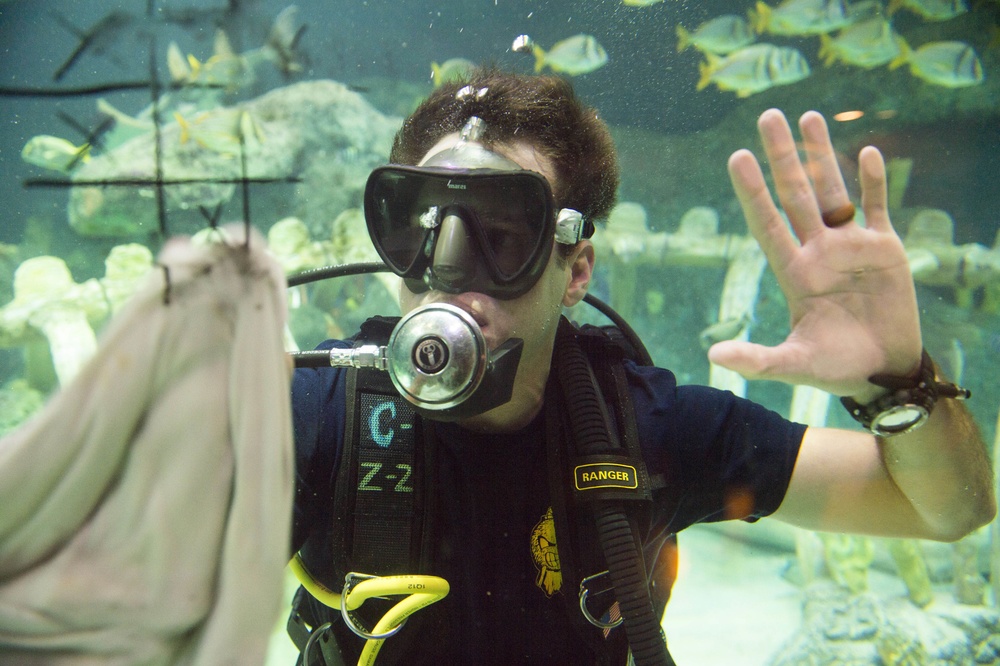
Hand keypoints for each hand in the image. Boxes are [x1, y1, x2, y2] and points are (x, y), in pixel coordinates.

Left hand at [708, 109, 921, 400]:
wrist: (883, 373)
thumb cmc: (835, 369)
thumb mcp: (793, 364)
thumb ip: (757, 359)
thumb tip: (713, 355)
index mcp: (793, 273)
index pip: (767, 223)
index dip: (753, 191)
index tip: (738, 156)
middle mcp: (818, 252)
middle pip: (795, 195)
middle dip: (782, 156)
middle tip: (767, 115)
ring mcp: (851, 247)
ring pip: (834, 190)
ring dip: (823, 155)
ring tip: (809, 117)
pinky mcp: (885, 249)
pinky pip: (878, 206)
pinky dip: (875, 182)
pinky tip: (867, 153)